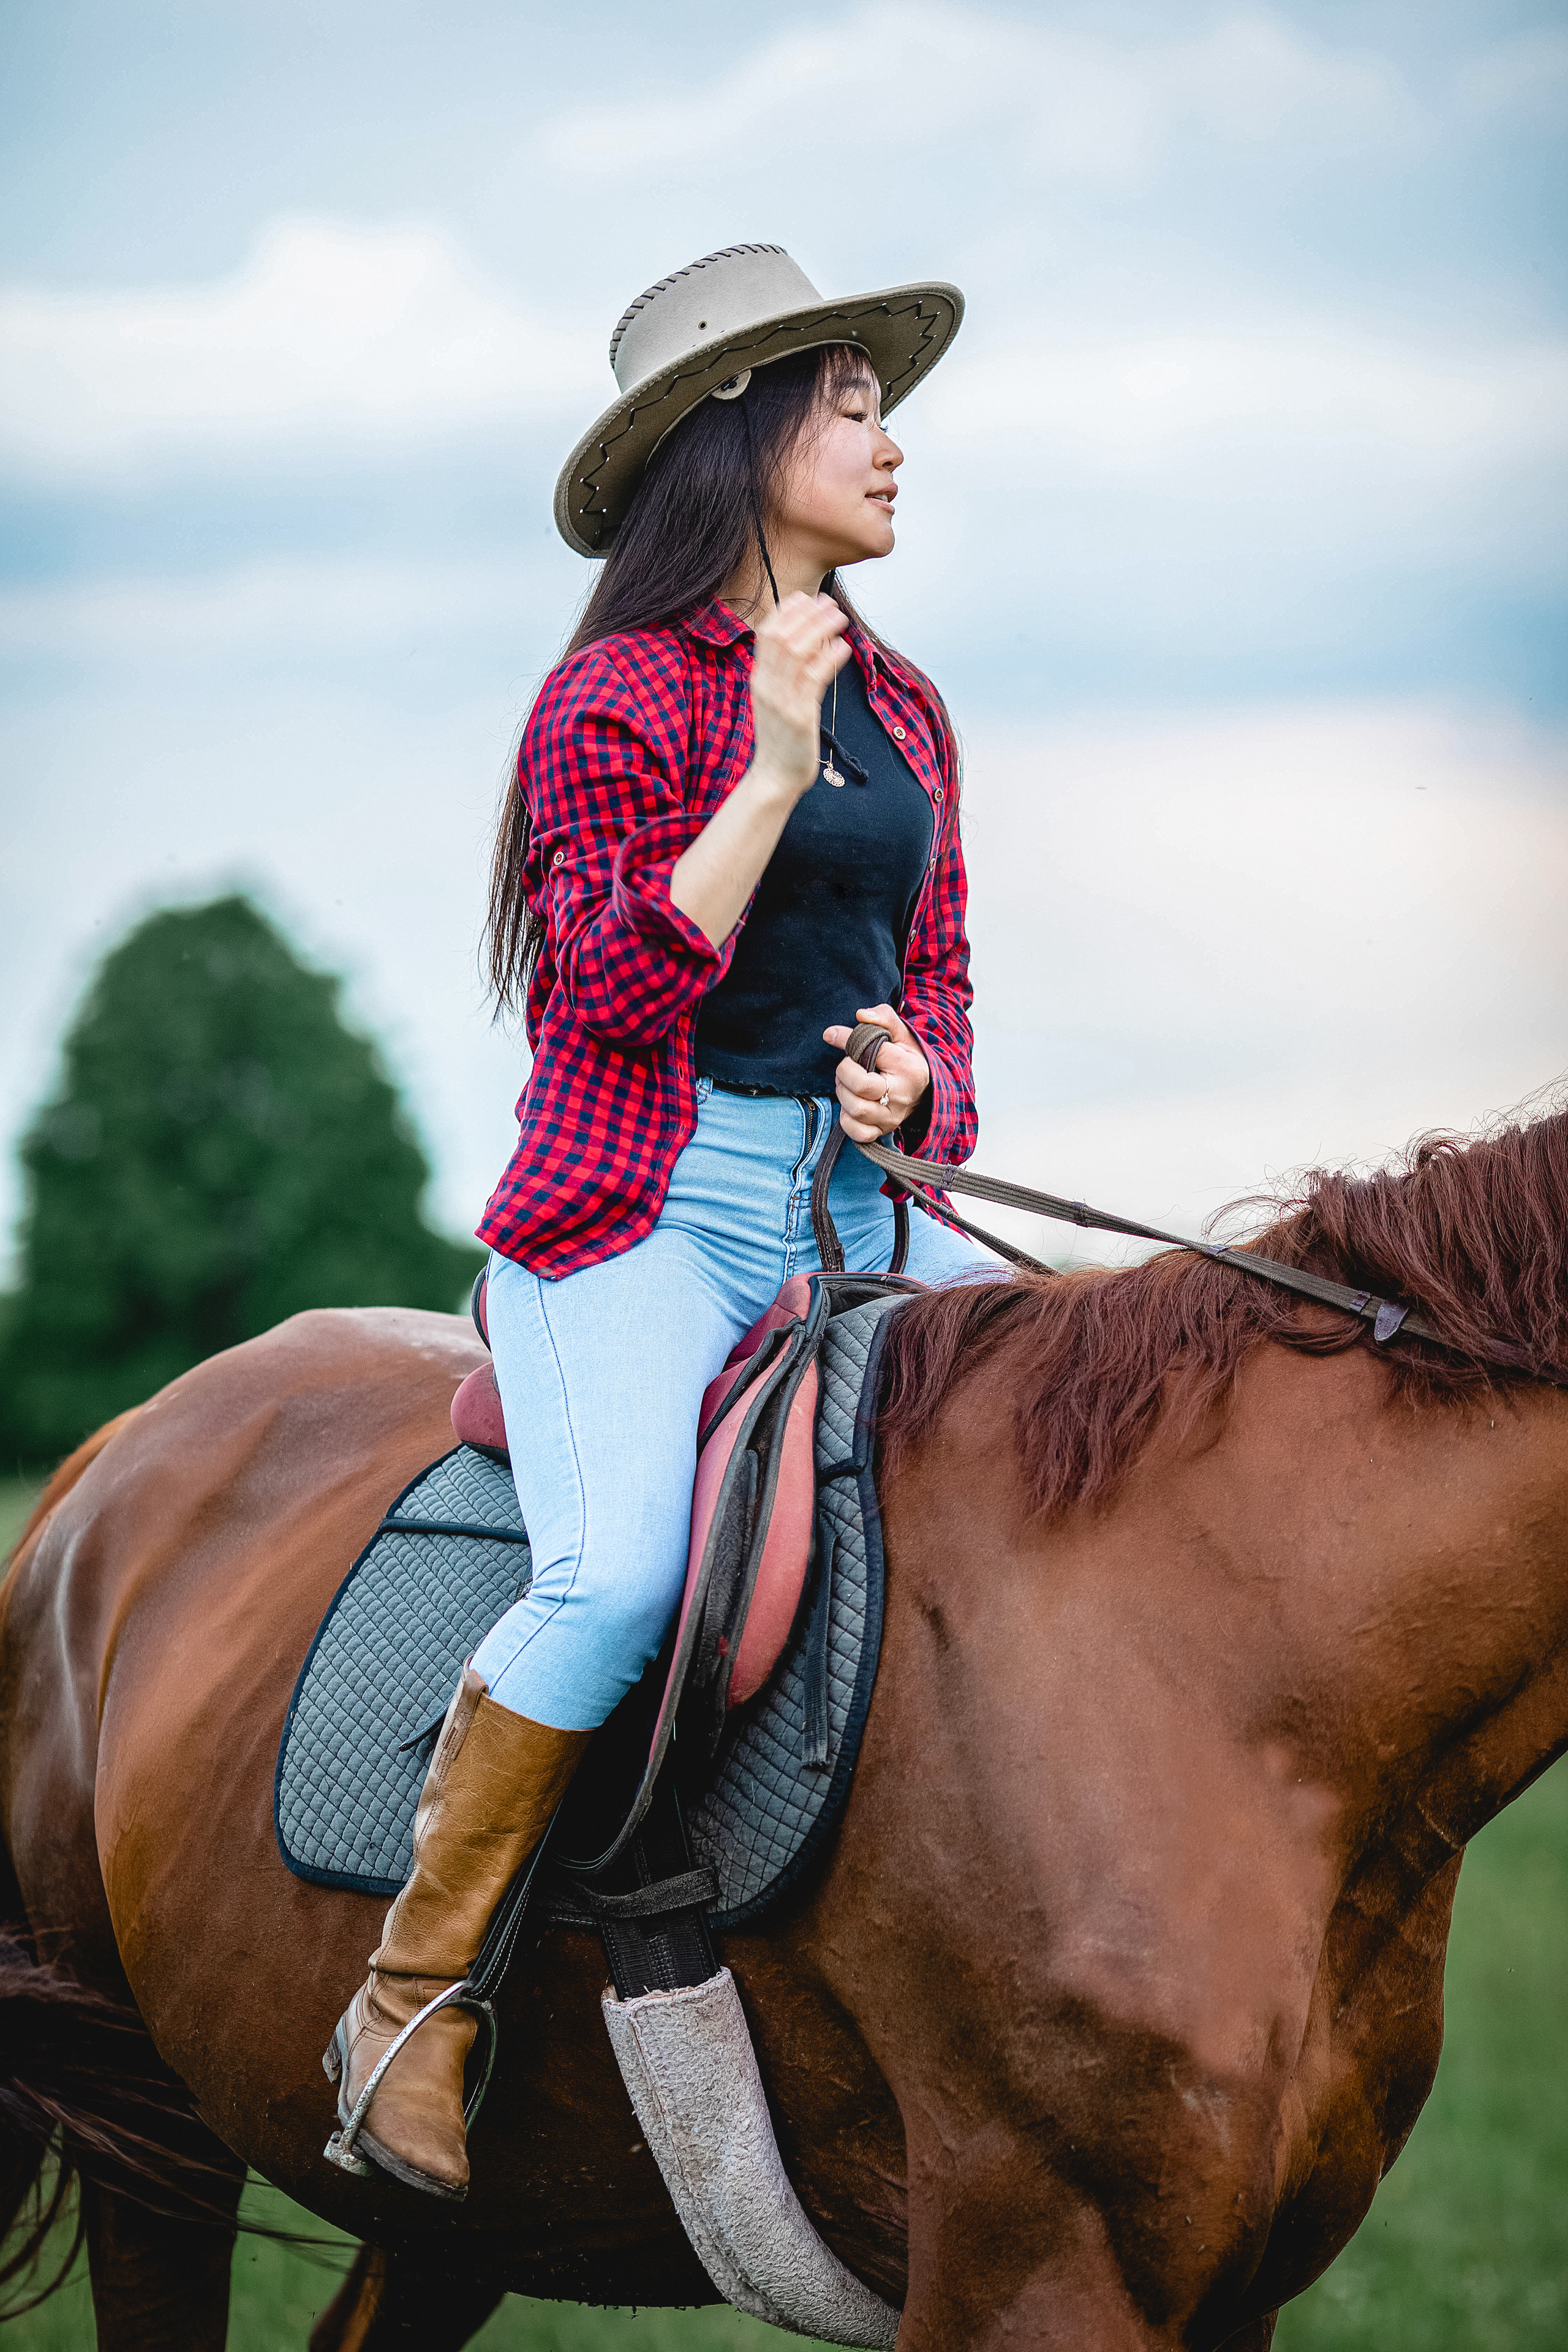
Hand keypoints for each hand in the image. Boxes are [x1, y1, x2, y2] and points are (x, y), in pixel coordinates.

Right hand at [749, 592, 850, 801]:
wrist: (774, 776)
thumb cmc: (782, 737)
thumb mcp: (779, 699)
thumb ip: (790, 672)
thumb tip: (814, 642)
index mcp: (759, 678)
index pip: (766, 632)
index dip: (786, 610)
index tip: (807, 597)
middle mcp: (766, 684)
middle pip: (781, 635)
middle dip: (806, 614)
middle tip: (829, 602)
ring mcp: (780, 700)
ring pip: (797, 651)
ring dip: (821, 629)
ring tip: (840, 617)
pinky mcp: (798, 716)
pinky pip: (813, 678)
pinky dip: (829, 657)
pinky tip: (843, 647)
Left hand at [823, 1004, 929, 1143]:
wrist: (925, 1089)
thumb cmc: (907, 1058)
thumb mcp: (901, 1034)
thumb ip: (882, 1018)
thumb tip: (861, 1014)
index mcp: (908, 1068)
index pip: (871, 1052)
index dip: (846, 1040)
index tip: (833, 1034)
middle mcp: (902, 1095)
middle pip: (859, 1086)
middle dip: (844, 1071)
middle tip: (847, 1065)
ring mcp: (893, 1116)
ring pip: (855, 1109)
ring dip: (843, 1093)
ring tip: (848, 1083)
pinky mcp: (884, 1130)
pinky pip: (857, 1132)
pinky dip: (847, 1118)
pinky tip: (851, 1104)